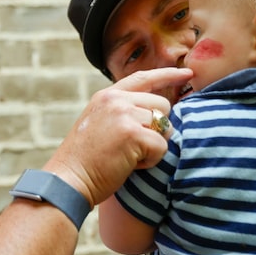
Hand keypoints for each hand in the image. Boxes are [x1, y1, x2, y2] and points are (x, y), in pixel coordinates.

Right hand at [45, 67, 192, 206]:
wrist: (68, 180)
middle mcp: (115, 100)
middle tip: (133, 148)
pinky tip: (130, 165)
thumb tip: (158, 112)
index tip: (187, 74)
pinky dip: (151, 161)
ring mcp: (124, 115)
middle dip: (157, 129)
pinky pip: (161, 146)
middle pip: (162, 105)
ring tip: (129, 156)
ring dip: (153, 146)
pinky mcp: (132, 134)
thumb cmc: (85, 162)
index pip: (143, 78)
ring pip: (164, 126)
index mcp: (106, 96)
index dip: (168, 74)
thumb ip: (122, 112)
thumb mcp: (99, 124)